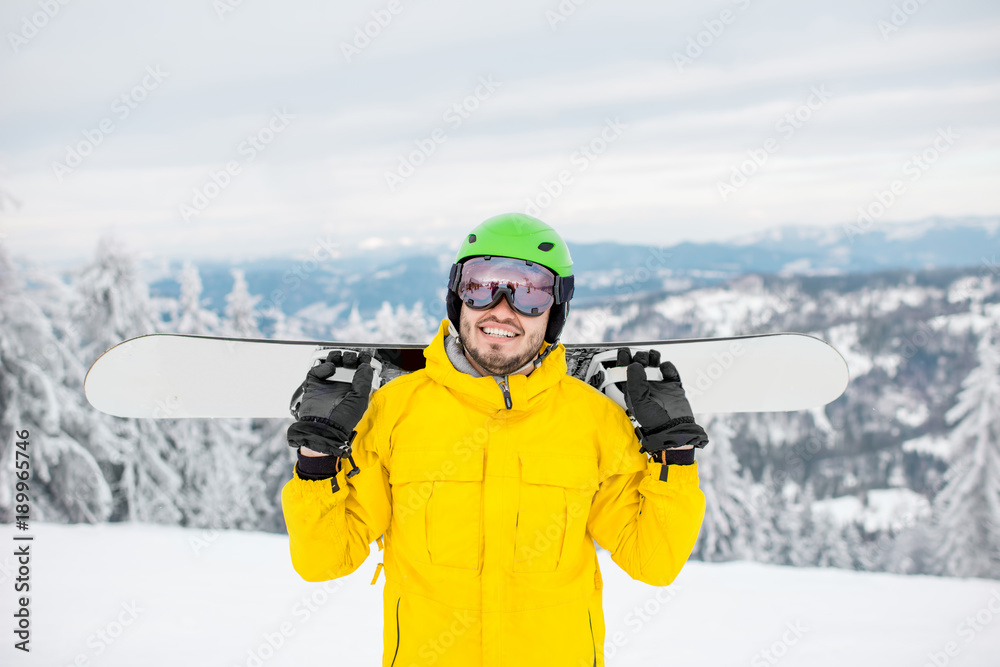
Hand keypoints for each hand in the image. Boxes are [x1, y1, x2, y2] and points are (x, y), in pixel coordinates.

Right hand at [287, 350, 373, 476]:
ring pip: (332, 362)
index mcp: (355, 388)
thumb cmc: (342, 419)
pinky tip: (330, 369)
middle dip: (350, 358)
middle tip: (351, 360)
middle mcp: (342, 384)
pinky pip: (317, 369)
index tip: (365, 356)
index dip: (363, 361)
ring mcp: (328, 383)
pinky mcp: (314, 383)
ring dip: (336, 357)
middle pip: (346, 363)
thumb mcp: (359, 400)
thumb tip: (365, 365)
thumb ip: (364, 381)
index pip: (360, 370)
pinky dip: (324, 366)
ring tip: (340, 360)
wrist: (322, 429)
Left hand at [617, 348, 708, 462]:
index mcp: (633, 391)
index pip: (625, 372)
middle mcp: (645, 386)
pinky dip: (667, 366)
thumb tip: (634, 364)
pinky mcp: (672, 385)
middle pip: (639, 365)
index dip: (623, 361)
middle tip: (642, 359)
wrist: (676, 429)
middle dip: (640, 357)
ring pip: (654, 364)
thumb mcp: (639, 403)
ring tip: (653, 358)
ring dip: (653, 357)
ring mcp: (659, 385)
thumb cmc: (654, 422)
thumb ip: (635, 383)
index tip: (624, 352)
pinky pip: (669, 371)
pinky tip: (665, 368)